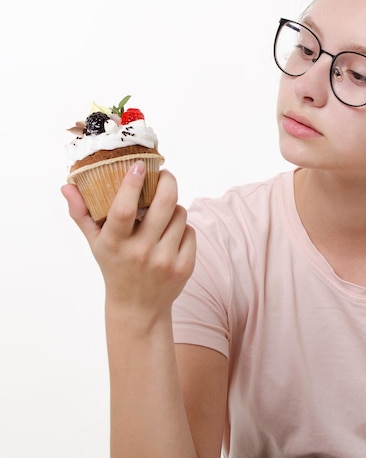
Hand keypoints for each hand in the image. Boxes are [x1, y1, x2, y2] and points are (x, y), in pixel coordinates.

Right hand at [61, 161, 195, 323]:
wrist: (137, 307)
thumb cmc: (115, 267)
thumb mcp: (95, 243)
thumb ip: (81, 213)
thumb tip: (68, 186)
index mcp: (114, 243)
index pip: (123, 210)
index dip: (132, 185)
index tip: (138, 166)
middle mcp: (140, 252)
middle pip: (164, 204)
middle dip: (168, 181)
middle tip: (165, 175)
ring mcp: (164, 260)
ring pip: (180, 214)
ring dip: (174, 207)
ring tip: (163, 214)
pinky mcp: (184, 266)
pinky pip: (190, 231)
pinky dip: (182, 228)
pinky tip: (171, 235)